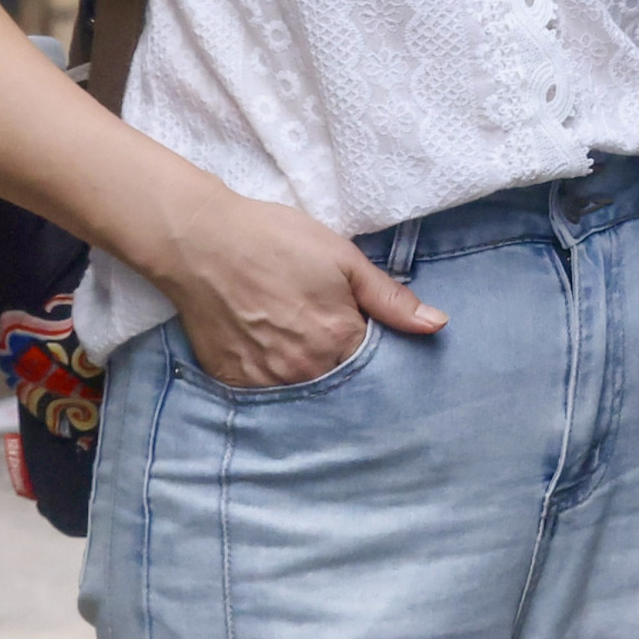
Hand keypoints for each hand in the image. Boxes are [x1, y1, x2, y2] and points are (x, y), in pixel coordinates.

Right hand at [141, 183, 441, 388]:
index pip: (377, 369)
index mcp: (339, 342)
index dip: (378, 355)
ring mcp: (265, 382)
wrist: (201, 241)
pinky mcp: (232, 381)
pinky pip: (264, 396)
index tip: (373, 340)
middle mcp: (305, 372)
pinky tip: (270, 355)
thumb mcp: (343, 259)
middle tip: (331, 341)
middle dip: (346, 372)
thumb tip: (436, 324)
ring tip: (301, 348)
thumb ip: (390, 299)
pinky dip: (273, 383)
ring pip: (303, 393)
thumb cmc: (275, 241)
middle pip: (340, 385)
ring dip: (311, 380)